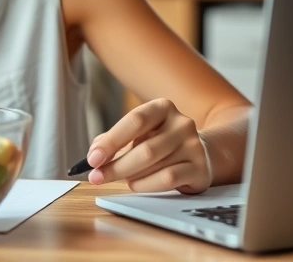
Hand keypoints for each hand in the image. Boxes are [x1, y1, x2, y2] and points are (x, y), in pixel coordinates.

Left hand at [86, 99, 211, 193]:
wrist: (200, 154)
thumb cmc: (158, 143)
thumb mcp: (136, 134)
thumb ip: (112, 141)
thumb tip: (94, 155)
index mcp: (162, 107)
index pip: (135, 120)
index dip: (112, 141)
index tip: (92, 159)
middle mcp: (182, 123)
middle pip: (144, 148)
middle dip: (116, 166)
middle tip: (96, 178)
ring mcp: (193, 145)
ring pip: (154, 165)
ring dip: (130, 176)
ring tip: (121, 178)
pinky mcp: (200, 168)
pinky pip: (167, 179)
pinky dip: (146, 185)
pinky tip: (136, 185)